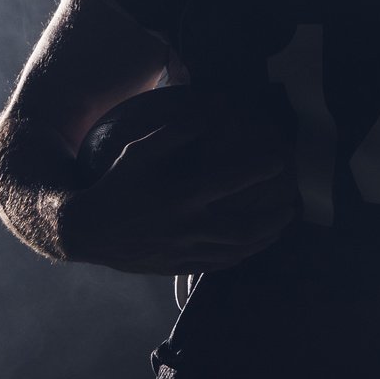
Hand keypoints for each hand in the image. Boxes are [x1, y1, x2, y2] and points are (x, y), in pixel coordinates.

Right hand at [57, 109, 298, 273]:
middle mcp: (186, 226)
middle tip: (293, 204)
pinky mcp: (178, 266)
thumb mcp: (139, 151)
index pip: (230, 181)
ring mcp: (183, 250)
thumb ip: (176, 132)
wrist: (85, 230)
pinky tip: (254, 246)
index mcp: (180, 196)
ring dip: (265, 238)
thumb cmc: (116, 184)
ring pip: (236, 250)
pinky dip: (242, 255)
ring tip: (283, 224)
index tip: (280, 160)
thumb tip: (209, 112)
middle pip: (244, 227)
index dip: (260, 169)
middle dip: (274, 217)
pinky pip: (219, 265)